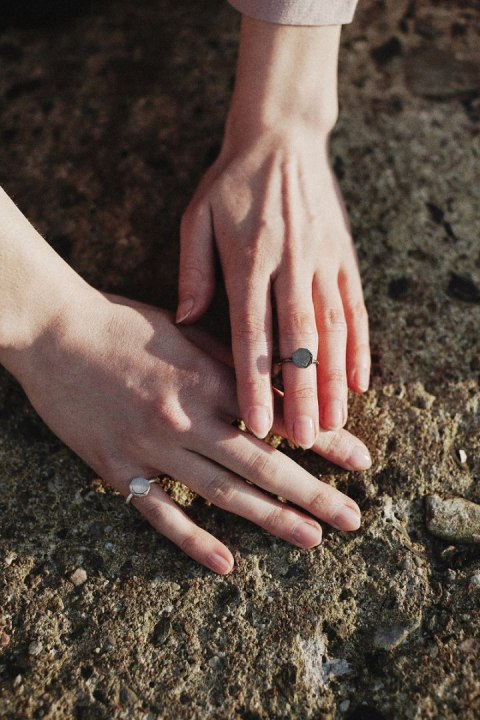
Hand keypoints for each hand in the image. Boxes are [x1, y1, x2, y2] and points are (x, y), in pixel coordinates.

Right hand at [17, 292, 369, 573]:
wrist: (53, 332)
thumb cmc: (123, 324)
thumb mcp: (185, 332)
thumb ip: (231, 363)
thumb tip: (277, 389)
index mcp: (208, 377)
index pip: (278, 417)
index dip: (324, 441)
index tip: (360, 462)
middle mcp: (187, 417)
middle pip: (261, 463)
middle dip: (313, 493)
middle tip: (352, 519)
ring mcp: (152, 447)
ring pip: (222, 492)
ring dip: (270, 518)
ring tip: (311, 539)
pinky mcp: (118, 469)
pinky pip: (160, 512)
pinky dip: (194, 540)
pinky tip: (226, 563)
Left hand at [177, 18, 369, 449]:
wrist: (281, 135)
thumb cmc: (231, 181)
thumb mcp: (196, 218)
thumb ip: (192, 271)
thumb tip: (184, 321)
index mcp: (248, 260)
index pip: (252, 334)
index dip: (255, 382)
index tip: (256, 424)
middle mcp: (290, 265)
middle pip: (298, 341)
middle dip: (302, 395)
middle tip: (305, 442)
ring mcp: (323, 261)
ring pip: (333, 331)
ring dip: (335, 381)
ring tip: (336, 425)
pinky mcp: (345, 257)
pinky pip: (356, 309)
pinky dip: (360, 347)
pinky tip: (361, 381)